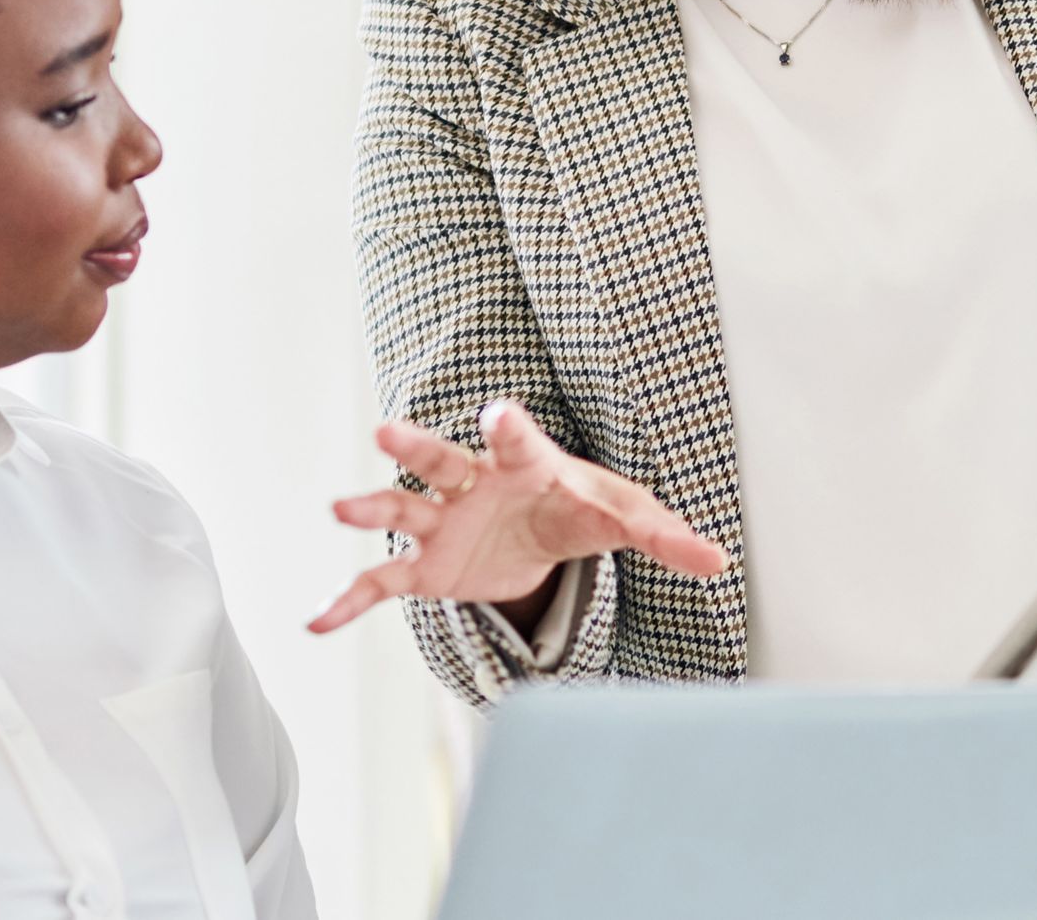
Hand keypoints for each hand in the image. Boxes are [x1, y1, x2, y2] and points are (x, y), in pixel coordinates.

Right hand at [308, 399, 728, 633]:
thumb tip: (720, 561)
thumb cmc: (582, 510)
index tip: (500, 414)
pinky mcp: (424, 567)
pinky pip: (380, 585)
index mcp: (525, 465)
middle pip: (441, 460)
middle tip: (386, 431)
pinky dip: (349, 602)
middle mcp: (473, 485)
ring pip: (402, 510)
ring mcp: (442, 524)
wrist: (540, 533)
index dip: (509, 431)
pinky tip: (316, 622)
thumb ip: (666, 538)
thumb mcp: (625, 519)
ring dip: (371, 509)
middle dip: (416, 447)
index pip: (519, 443)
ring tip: (339, 509)